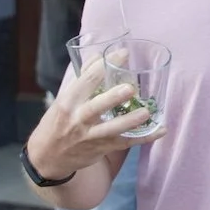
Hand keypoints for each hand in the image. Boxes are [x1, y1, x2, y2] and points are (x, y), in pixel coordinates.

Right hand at [26, 51, 164, 178]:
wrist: (48, 156)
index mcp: (69, 101)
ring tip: (147, 112)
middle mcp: (78, 118)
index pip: (86, 80)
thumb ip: (82, 77)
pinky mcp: (101, 148)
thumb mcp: (64, 98)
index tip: (124, 53)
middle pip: (96, 107)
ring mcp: (90, 136)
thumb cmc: (59, 120)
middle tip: (131, 88)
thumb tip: (100, 54)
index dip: (104, 66)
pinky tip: (161, 130)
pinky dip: (145, 138)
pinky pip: (125, 143)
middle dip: (113, 98)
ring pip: (111, 129)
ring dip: (130, 121)